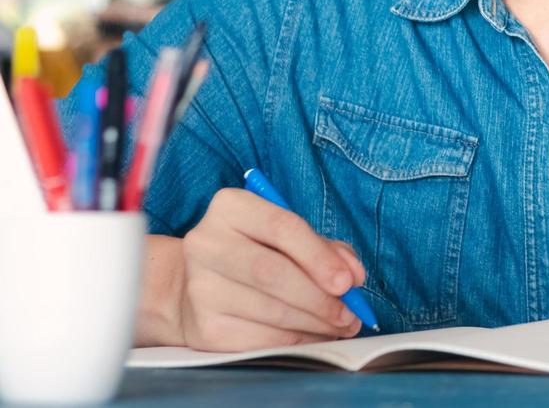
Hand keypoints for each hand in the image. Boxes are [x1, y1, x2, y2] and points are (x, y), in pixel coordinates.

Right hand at [174, 188, 366, 350]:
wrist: (194, 286)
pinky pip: (259, 339)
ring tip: (340, 327)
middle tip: (349, 314)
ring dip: (315, 323)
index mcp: (231, 207)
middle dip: (320, 297)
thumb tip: (353, 276)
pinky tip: (314, 338)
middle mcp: (206, 243)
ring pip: (270, 310)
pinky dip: (295, 341)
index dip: (320, 257)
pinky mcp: (203, 327)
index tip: (349, 282)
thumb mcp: (289, 238)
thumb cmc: (256, 253)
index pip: (282, 227)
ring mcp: (200, 287)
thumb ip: (327, 250)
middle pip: (273, 272)